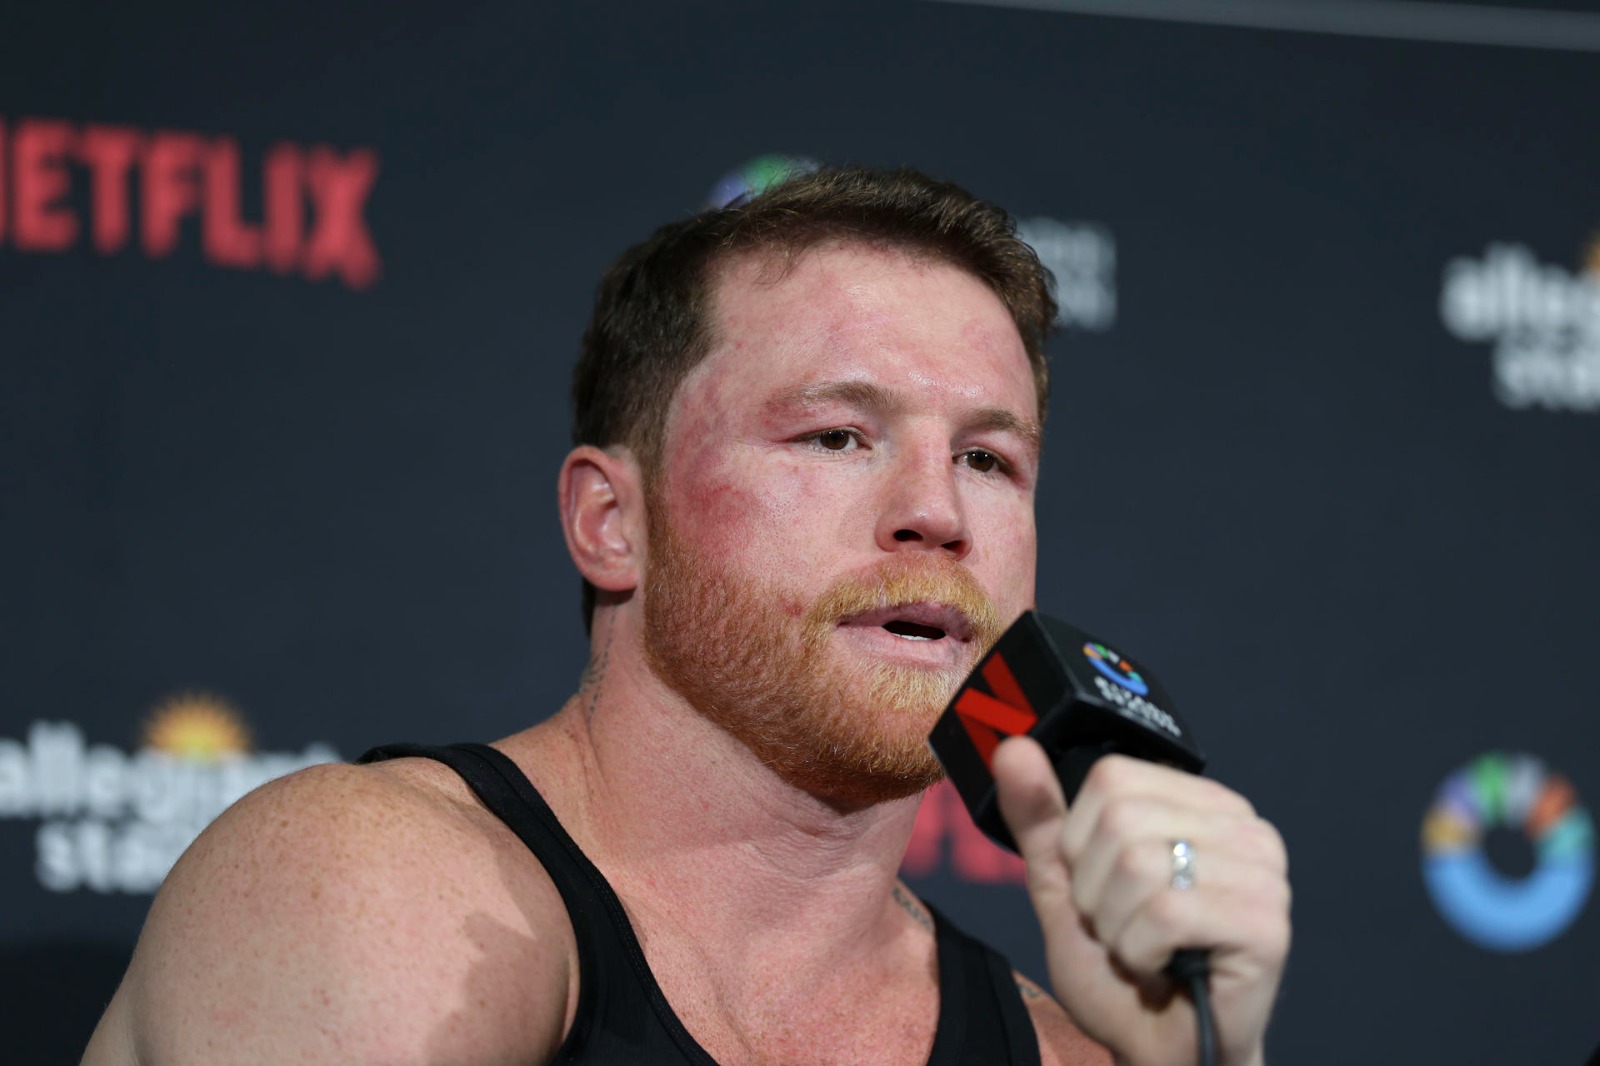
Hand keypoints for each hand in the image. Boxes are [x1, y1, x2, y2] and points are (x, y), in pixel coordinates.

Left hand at [993, 739, 1289, 1065]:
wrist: (1160, 1049)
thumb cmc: (1121, 967)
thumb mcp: (1065, 884)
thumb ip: (1041, 816)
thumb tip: (1014, 746)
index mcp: (1201, 802)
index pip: (1112, 777)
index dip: (1083, 842)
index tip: (1105, 888)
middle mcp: (1244, 825)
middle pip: (1122, 819)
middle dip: (1096, 890)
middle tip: (1125, 927)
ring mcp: (1264, 872)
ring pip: (1140, 864)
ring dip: (1118, 925)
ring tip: (1144, 948)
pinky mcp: (1268, 923)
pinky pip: (1167, 913)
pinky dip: (1142, 950)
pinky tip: (1164, 967)